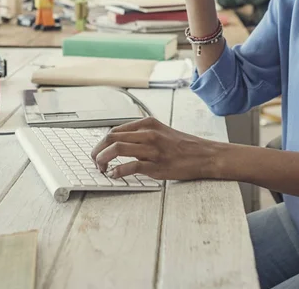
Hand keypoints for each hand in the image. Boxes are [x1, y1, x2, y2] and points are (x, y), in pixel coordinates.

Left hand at [91, 117, 219, 180]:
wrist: (204, 155)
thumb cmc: (183, 146)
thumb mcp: (161, 132)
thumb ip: (142, 136)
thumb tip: (120, 144)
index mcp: (148, 124)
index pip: (115, 129)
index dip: (102, 142)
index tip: (98, 151)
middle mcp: (148, 133)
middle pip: (112, 137)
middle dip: (97, 150)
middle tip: (94, 161)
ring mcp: (152, 149)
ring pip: (117, 149)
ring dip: (103, 159)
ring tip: (100, 168)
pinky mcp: (156, 165)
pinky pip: (130, 166)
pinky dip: (117, 171)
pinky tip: (115, 175)